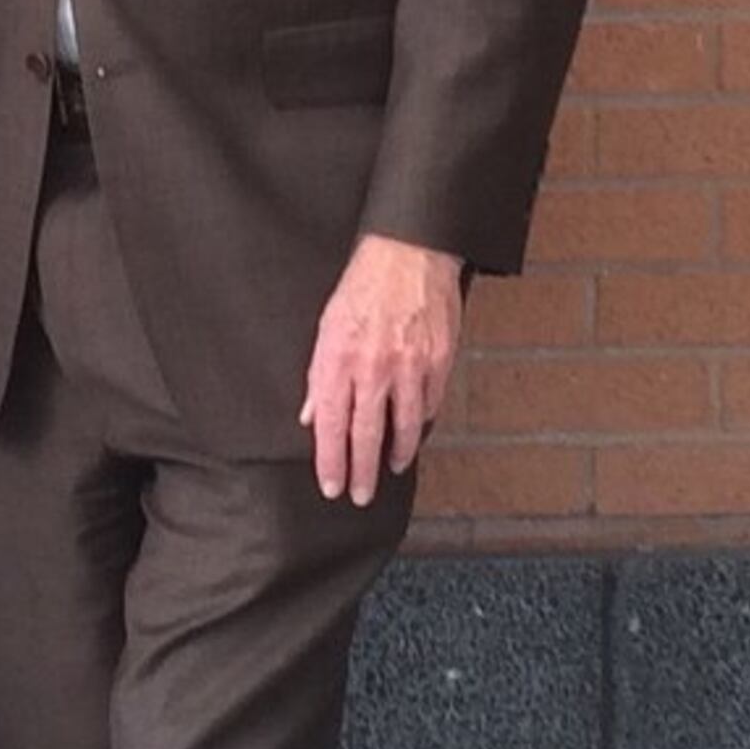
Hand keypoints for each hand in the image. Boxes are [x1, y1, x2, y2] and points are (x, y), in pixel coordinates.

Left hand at [299, 233, 463, 505]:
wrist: (409, 254)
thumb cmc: (365, 286)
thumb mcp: (327, 327)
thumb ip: (319, 376)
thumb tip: (312, 415)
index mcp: (339, 360)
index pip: (332, 426)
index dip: (331, 462)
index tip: (332, 486)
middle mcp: (373, 368)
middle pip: (366, 435)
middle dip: (362, 472)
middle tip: (360, 495)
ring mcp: (409, 367)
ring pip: (404, 427)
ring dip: (397, 454)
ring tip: (392, 468)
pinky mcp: (438, 362)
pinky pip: (428, 404)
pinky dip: (421, 421)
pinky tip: (414, 429)